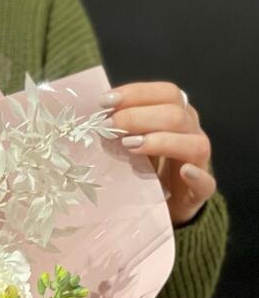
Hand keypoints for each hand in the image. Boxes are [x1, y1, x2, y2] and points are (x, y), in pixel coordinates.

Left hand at [101, 82, 215, 225]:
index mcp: (176, 116)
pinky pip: (206, 182)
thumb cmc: (141, 167)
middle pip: (176, 114)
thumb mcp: (128, 142)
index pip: (166, 93)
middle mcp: (191, 133)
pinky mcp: (199, 191)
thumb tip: (92, 114)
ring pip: (194, 143)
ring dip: (161, 141)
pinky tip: (183, 172)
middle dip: (138, 117)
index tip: (104, 101)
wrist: (157, 204)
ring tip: (129, 146)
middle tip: (108, 127)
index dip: (136, 93)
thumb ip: (118, 127)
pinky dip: (196, 176)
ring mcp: (199, 162)